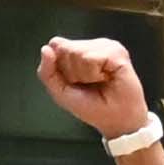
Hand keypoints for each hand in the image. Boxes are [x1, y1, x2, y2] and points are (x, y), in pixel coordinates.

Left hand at [36, 35, 151, 138]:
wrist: (115, 120)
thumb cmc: (91, 106)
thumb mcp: (60, 91)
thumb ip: (47, 71)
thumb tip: (46, 48)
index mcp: (77, 50)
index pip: (55, 45)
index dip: (59, 66)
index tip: (72, 81)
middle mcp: (91, 45)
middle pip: (65, 49)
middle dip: (71, 72)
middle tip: (88, 83)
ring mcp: (106, 46)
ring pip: (77, 52)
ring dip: (84, 74)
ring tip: (98, 81)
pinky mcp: (117, 52)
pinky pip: (91, 58)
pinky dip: (94, 74)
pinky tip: (106, 78)